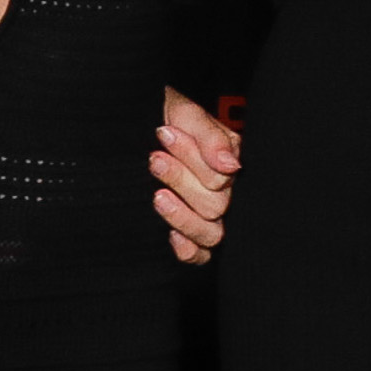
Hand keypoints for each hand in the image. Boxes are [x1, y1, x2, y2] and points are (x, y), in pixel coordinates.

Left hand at [154, 89, 242, 260]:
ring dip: (181, 215)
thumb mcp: (187, 116)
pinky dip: (189, 249)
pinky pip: (202, 255)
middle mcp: (222, 192)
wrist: (141, 126)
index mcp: (227, 163)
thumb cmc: (168, 121)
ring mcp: (207, 216)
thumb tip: (230, 166)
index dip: (192, 158)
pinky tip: (172, 236)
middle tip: (156, 160)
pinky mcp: (189, 234)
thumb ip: (211, 137)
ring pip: (210, 233)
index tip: (165, 135)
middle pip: (214, 206)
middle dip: (181, 180)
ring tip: (157, 196)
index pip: (221, 177)